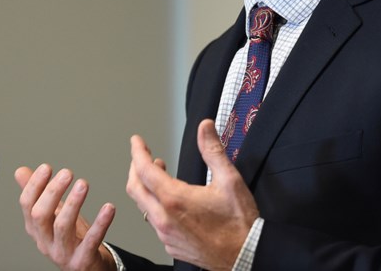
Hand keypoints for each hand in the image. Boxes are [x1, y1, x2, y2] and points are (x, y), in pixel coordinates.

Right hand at [15, 164, 115, 270]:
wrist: (87, 268)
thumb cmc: (70, 239)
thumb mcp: (52, 215)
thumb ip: (38, 193)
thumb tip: (21, 171)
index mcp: (36, 228)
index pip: (27, 205)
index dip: (34, 186)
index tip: (46, 167)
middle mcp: (45, 241)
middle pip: (40, 216)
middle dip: (52, 192)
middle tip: (67, 172)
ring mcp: (63, 252)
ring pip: (62, 228)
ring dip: (72, 204)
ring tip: (83, 184)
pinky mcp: (83, 260)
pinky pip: (91, 241)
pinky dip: (100, 224)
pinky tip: (109, 207)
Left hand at [126, 120, 259, 269]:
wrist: (245, 254)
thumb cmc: (238, 221)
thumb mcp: (229, 180)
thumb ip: (213, 150)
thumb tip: (204, 127)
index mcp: (175, 199)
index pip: (145, 170)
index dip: (138, 152)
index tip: (137, 141)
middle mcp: (164, 219)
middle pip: (136, 189)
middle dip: (135, 168)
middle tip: (143, 156)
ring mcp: (165, 235)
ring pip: (143, 207)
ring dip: (145, 187)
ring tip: (158, 174)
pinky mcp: (171, 245)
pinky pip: (154, 223)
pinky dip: (155, 206)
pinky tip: (168, 202)